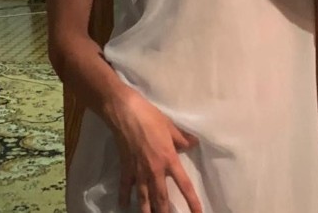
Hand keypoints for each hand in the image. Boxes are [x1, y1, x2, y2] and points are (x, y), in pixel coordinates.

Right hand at [114, 92, 201, 212]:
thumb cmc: (151, 118)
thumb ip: (182, 138)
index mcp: (169, 159)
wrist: (126, 113)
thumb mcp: (170, 126)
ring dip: (147, 211)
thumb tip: (194, 144)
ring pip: (144, 198)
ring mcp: (139, 171)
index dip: (192, 201)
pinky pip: (126, 187)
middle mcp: (155, 170)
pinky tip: (124, 205)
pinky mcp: (126, 168)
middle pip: (161, 198)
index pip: (184, 184)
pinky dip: (124, 197)